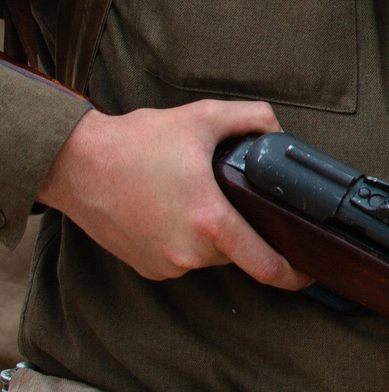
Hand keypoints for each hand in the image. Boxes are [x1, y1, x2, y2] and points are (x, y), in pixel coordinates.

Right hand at [36, 100, 307, 288]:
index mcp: (210, 221)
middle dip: (243, 229)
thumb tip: (279, 134)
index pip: (266, 265)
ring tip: (193, 197)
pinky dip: (186, 239)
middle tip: (229, 199)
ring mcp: (165, 263)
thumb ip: (254, 119)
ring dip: (212, 233)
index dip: (294, 274)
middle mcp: (188, 251)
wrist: (75, 164)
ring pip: (210, 255)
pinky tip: (173, 211)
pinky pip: (183, 257)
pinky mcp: (146, 267)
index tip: (310, 272)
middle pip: (239, 252)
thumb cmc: (135, 142)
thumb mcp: (204, 117)